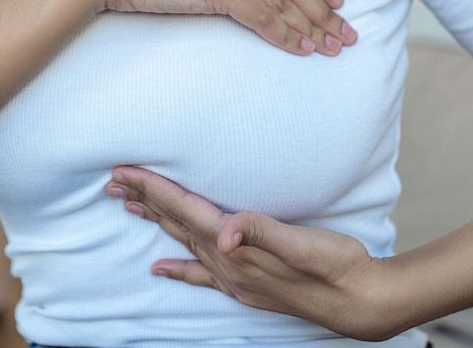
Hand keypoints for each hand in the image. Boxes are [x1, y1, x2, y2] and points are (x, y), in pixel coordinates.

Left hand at [103, 164, 396, 340]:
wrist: (360, 302)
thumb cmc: (336, 266)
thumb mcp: (304, 244)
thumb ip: (263, 233)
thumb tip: (226, 233)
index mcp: (236, 248)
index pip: (184, 210)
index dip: (153, 188)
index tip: (123, 171)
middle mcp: (228, 264)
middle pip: (176, 224)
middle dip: (144, 200)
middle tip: (113, 181)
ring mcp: (235, 277)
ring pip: (184, 243)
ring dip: (157, 222)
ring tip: (129, 206)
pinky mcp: (246, 284)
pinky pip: (200, 274)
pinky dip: (179, 268)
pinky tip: (160, 269)